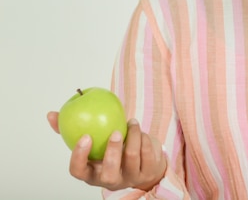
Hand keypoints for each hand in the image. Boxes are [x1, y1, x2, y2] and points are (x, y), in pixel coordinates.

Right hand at [47, 111, 165, 191]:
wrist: (145, 159)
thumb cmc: (112, 147)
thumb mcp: (94, 141)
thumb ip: (71, 129)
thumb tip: (51, 114)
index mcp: (92, 173)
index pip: (79, 171)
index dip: (79, 157)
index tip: (85, 136)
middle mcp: (110, 180)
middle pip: (108, 174)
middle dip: (111, 152)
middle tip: (114, 131)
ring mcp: (130, 177)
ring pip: (131, 157)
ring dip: (132, 135)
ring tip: (131, 122)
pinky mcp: (147, 171)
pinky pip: (146, 152)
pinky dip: (144, 137)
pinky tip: (140, 130)